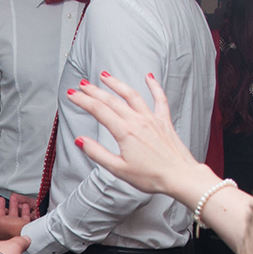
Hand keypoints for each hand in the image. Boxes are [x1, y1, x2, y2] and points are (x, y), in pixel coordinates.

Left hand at [0, 194, 34, 240]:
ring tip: (13, 199)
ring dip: (12, 207)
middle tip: (0, 201)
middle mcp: (5, 234)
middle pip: (1, 219)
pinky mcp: (25, 229)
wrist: (32, 234)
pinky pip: (23, 219)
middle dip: (1, 208)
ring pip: (12, 218)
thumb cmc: (14, 231)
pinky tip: (24, 206)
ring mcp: (15, 232)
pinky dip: (23, 212)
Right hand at [66, 73, 205, 199]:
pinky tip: (149, 77)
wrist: (180, 177)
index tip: (72, 95)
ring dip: (117, 84)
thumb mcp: (119, 169)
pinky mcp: (164, 121)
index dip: (83, 101)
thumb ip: (98, 153)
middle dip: (94, 91)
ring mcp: (152, 119)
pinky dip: (154, 86)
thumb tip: (80, 141)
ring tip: (105, 76)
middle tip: (82, 85)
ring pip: (132, 95)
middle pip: (112, 100)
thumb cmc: (151, 177)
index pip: (99, 111)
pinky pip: (159, 99)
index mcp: (125, 132)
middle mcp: (138, 121)